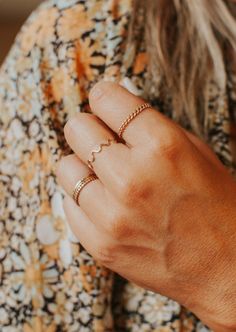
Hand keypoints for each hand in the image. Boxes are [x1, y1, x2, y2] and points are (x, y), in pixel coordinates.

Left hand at [56, 81, 235, 330]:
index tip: (105, 103)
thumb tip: (113, 108)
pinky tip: (105, 203)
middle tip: (105, 141)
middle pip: (77, 129)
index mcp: (162, 145)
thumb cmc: (216, 205)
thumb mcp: (195, 152)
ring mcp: (112, 215)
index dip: (104, 97)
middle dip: (90, 130)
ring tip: (105, 176)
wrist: (226, 267)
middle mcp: (132, 178)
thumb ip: (152, 127)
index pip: (106, 98)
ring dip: (84, 166)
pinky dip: (83, 198)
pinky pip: (68, 204)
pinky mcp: (100, 244)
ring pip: (66, 167)